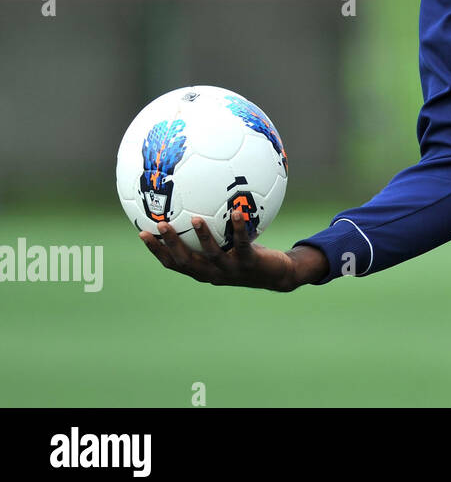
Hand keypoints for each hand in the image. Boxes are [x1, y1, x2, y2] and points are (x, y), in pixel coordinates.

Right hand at [140, 211, 325, 290]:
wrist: (277, 275)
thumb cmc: (246, 256)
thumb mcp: (226, 247)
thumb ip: (211, 234)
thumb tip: (197, 206)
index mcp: (202, 270)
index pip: (173, 263)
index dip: (157, 251)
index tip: (142, 233)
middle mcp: (213, 273)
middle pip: (186, 261)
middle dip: (171, 244)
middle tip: (160, 225)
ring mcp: (230, 270)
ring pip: (212, 254)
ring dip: (203, 237)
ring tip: (196, 219)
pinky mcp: (249, 263)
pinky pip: (242, 244)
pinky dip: (239, 228)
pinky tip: (237, 212)